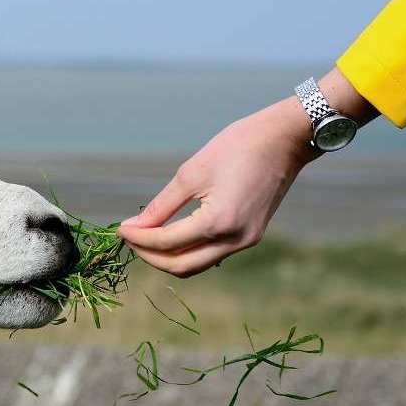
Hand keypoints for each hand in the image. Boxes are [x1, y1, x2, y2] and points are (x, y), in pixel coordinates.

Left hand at [117, 68, 373, 277]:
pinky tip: (171, 235)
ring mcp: (246, 241)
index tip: (120, 229)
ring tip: (145, 238)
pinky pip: (211, 255)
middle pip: (181, 266)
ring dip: (167, 257)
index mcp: (219, 222)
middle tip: (130, 237)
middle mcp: (236, 240)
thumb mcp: (191, 173)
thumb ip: (161, 206)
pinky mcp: (250, 236)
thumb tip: (134, 227)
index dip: (138, 239)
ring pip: (196, 265)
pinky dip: (187, 251)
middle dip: (149, 256)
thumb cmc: (238, 147)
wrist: (285, 139)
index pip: (167, 243)